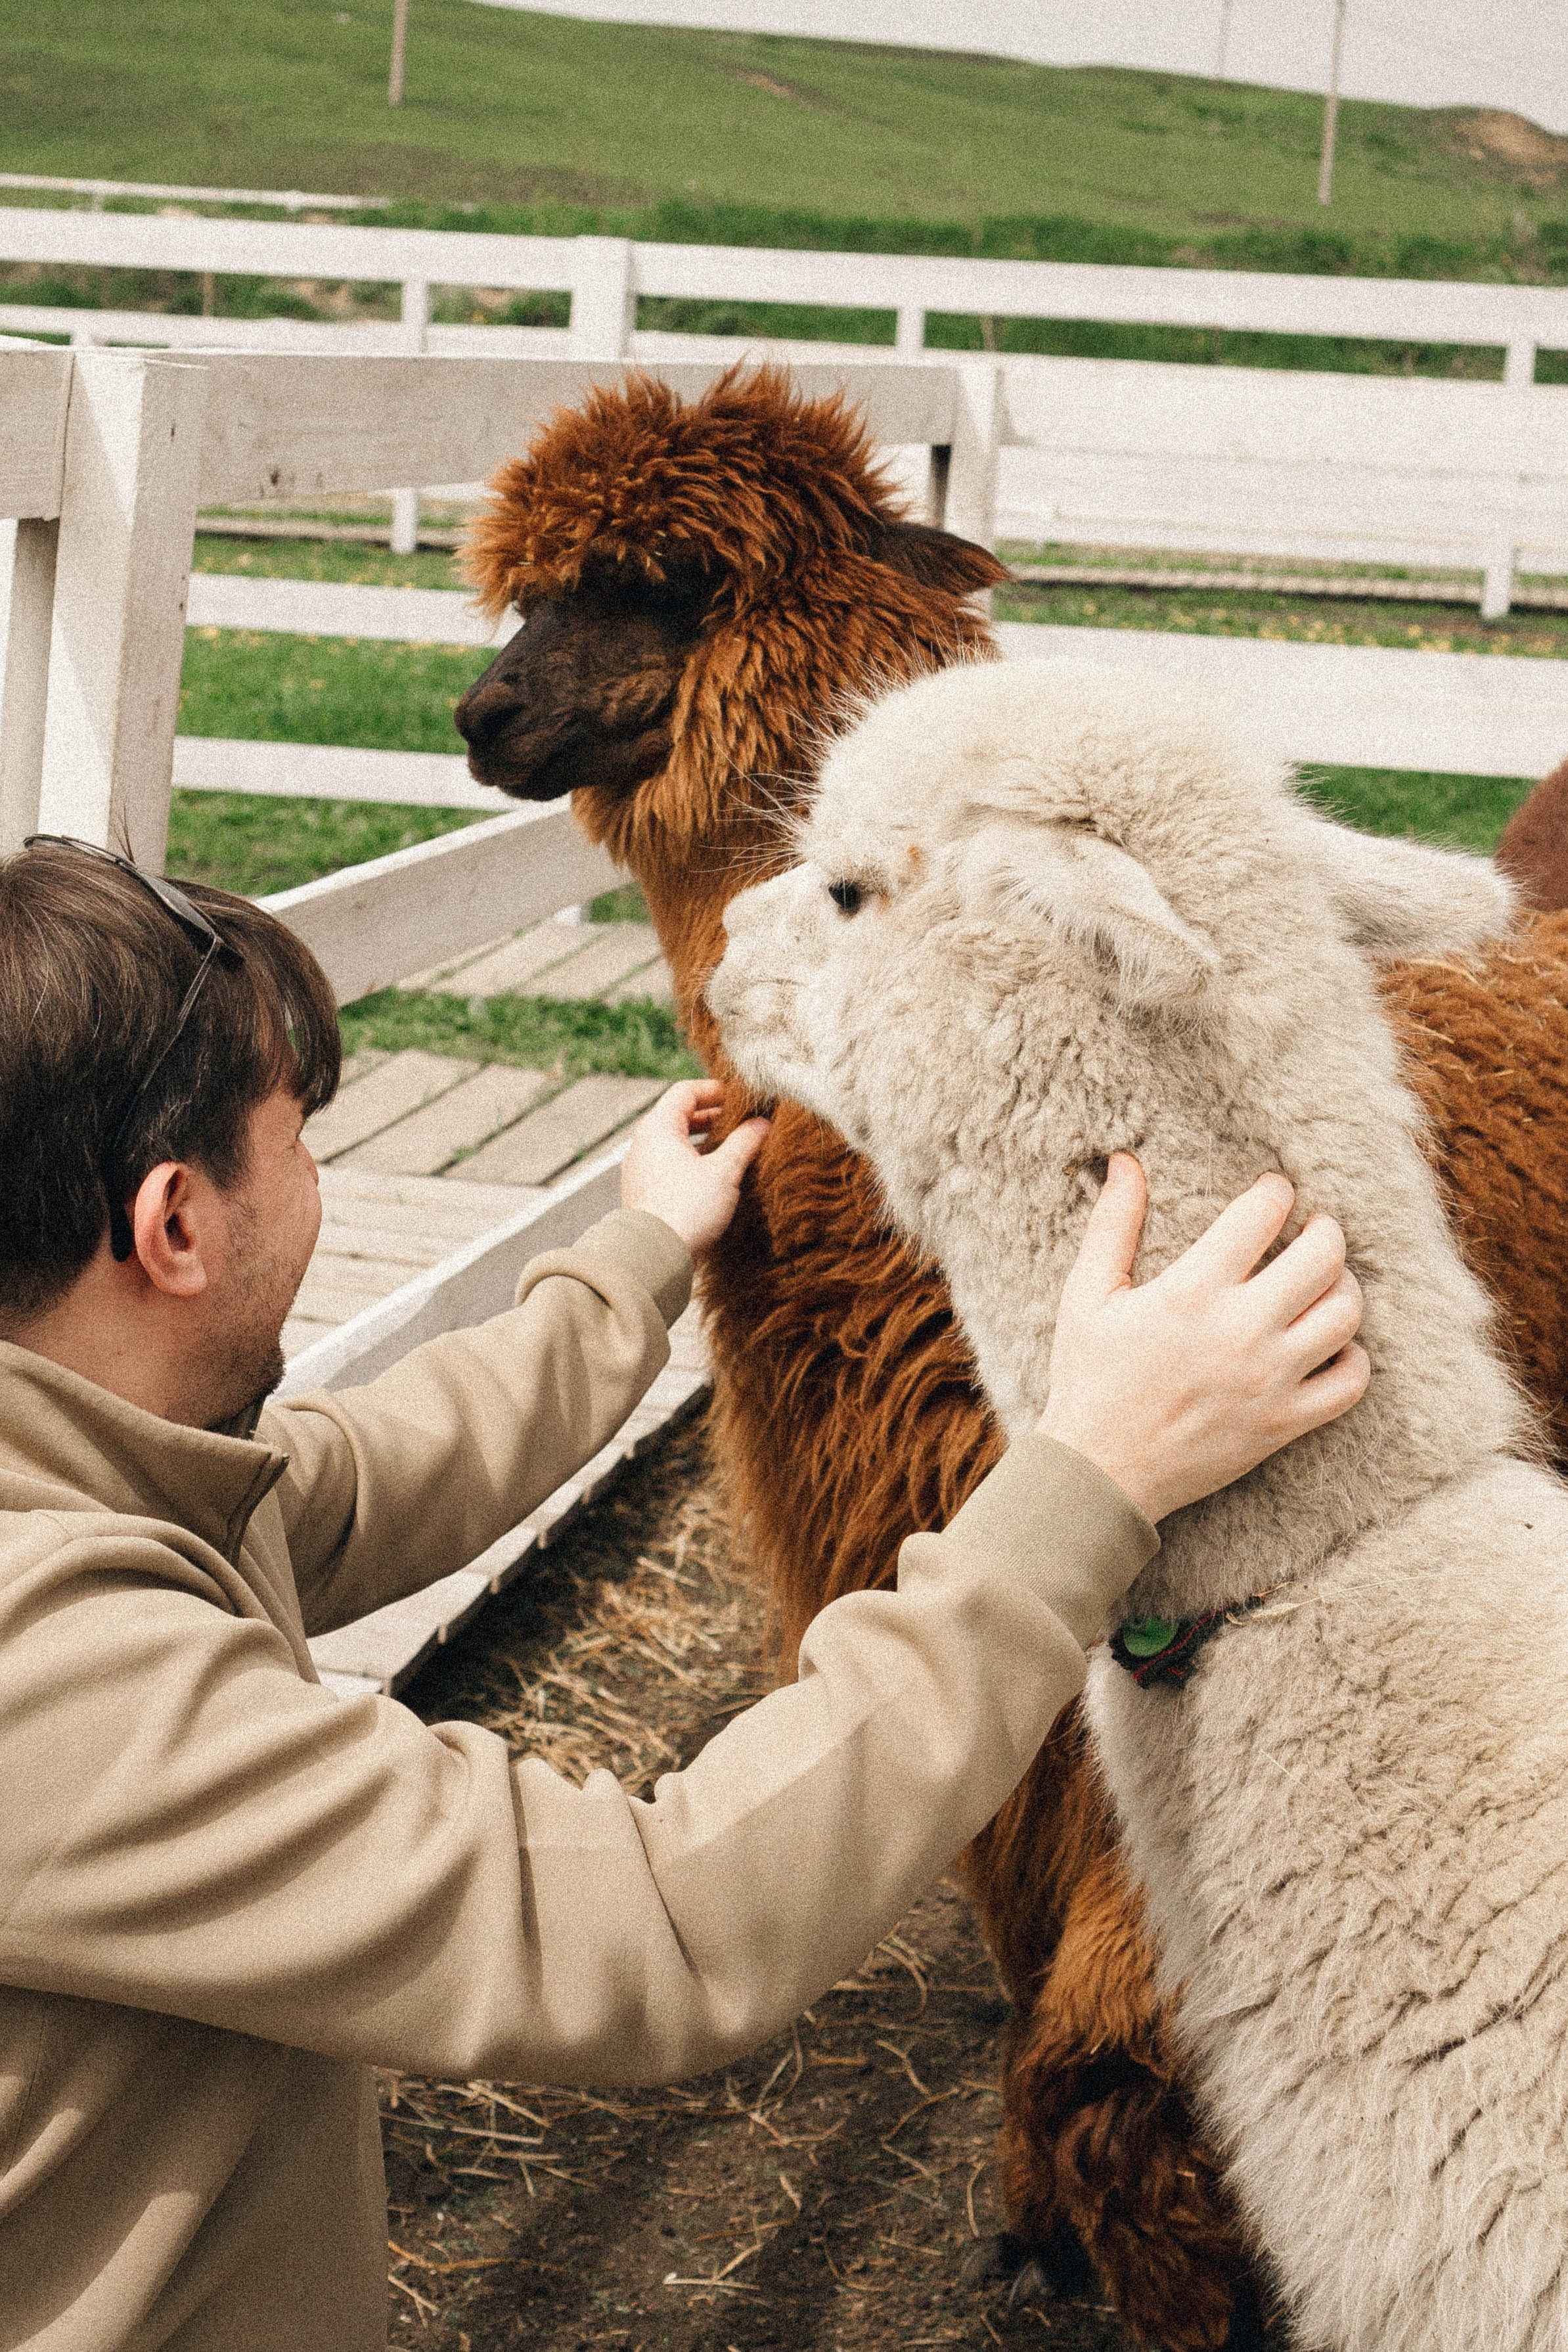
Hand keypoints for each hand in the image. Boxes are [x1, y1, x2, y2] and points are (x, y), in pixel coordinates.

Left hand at [621, 1081, 770, 1257]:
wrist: (653, 1255)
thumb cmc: (686, 1210)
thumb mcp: (724, 1172)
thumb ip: (744, 1142)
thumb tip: (761, 1124)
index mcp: (658, 1127)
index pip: (685, 1091)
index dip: (715, 1090)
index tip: (740, 1099)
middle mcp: (643, 1143)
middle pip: (678, 1114)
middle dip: (712, 1116)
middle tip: (740, 1122)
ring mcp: (640, 1168)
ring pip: (673, 1140)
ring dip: (703, 1139)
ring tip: (731, 1148)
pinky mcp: (643, 1190)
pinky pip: (668, 1163)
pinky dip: (691, 1159)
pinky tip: (712, 1175)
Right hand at [1039, 1155, 1368, 1523]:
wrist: (1101, 1471)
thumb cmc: (1088, 1378)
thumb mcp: (1087, 1295)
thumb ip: (1112, 1224)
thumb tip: (1125, 1162)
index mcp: (1191, 1291)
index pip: (1261, 1213)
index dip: (1274, 1191)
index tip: (1272, 1191)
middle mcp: (1241, 1331)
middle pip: (1324, 1255)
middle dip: (1324, 1230)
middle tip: (1311, 1229)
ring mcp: (1270, 1380)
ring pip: (1346, 1313)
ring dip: (1343, 1286)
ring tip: (1323, 1280)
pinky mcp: (1285, 1423)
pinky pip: (1351, 1381)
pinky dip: (1352, 1356)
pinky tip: (1328, 1344)